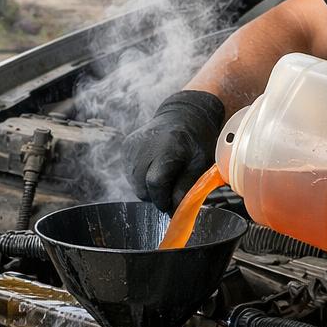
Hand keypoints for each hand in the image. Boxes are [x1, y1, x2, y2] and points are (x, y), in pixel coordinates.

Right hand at [126, 90, 225, 211]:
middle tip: (171, 189)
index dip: (163, 199)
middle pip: (142, 187)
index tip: (172, 204)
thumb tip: (174, 211)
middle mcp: (144, 146)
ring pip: (135, 184)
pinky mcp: (126, 147)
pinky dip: (142, 178)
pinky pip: (131, 174)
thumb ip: (186, 187)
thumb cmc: (196, 140)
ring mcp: (132, 146)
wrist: (183, 114)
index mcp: (166, 147)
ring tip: (165, 175)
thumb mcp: (199, 163)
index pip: (155, 184)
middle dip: (157, 196)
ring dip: (149, 188)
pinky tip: (155, 167)